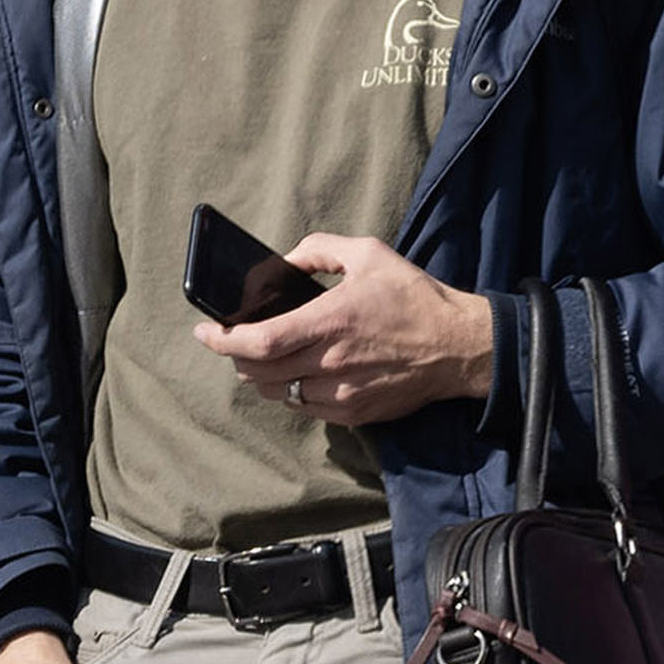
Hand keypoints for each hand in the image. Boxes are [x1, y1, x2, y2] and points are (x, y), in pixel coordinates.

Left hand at [196, 236, 494, 429]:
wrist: (458, 346)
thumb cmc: (415, 297)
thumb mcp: (369, 254)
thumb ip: (320, 249)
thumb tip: (285, 262)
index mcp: (330, 322)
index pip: (260, 343)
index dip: (224, 341)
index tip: (205, 332)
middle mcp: (331, 363)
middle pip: (260, 373)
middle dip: (238, 358)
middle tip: (235, 342)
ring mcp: (341, 394)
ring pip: (279, 393)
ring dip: (265, 376)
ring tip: (270, 357)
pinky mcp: (353, 413)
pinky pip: (306, 407)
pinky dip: (294, 391)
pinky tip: (304, 372)